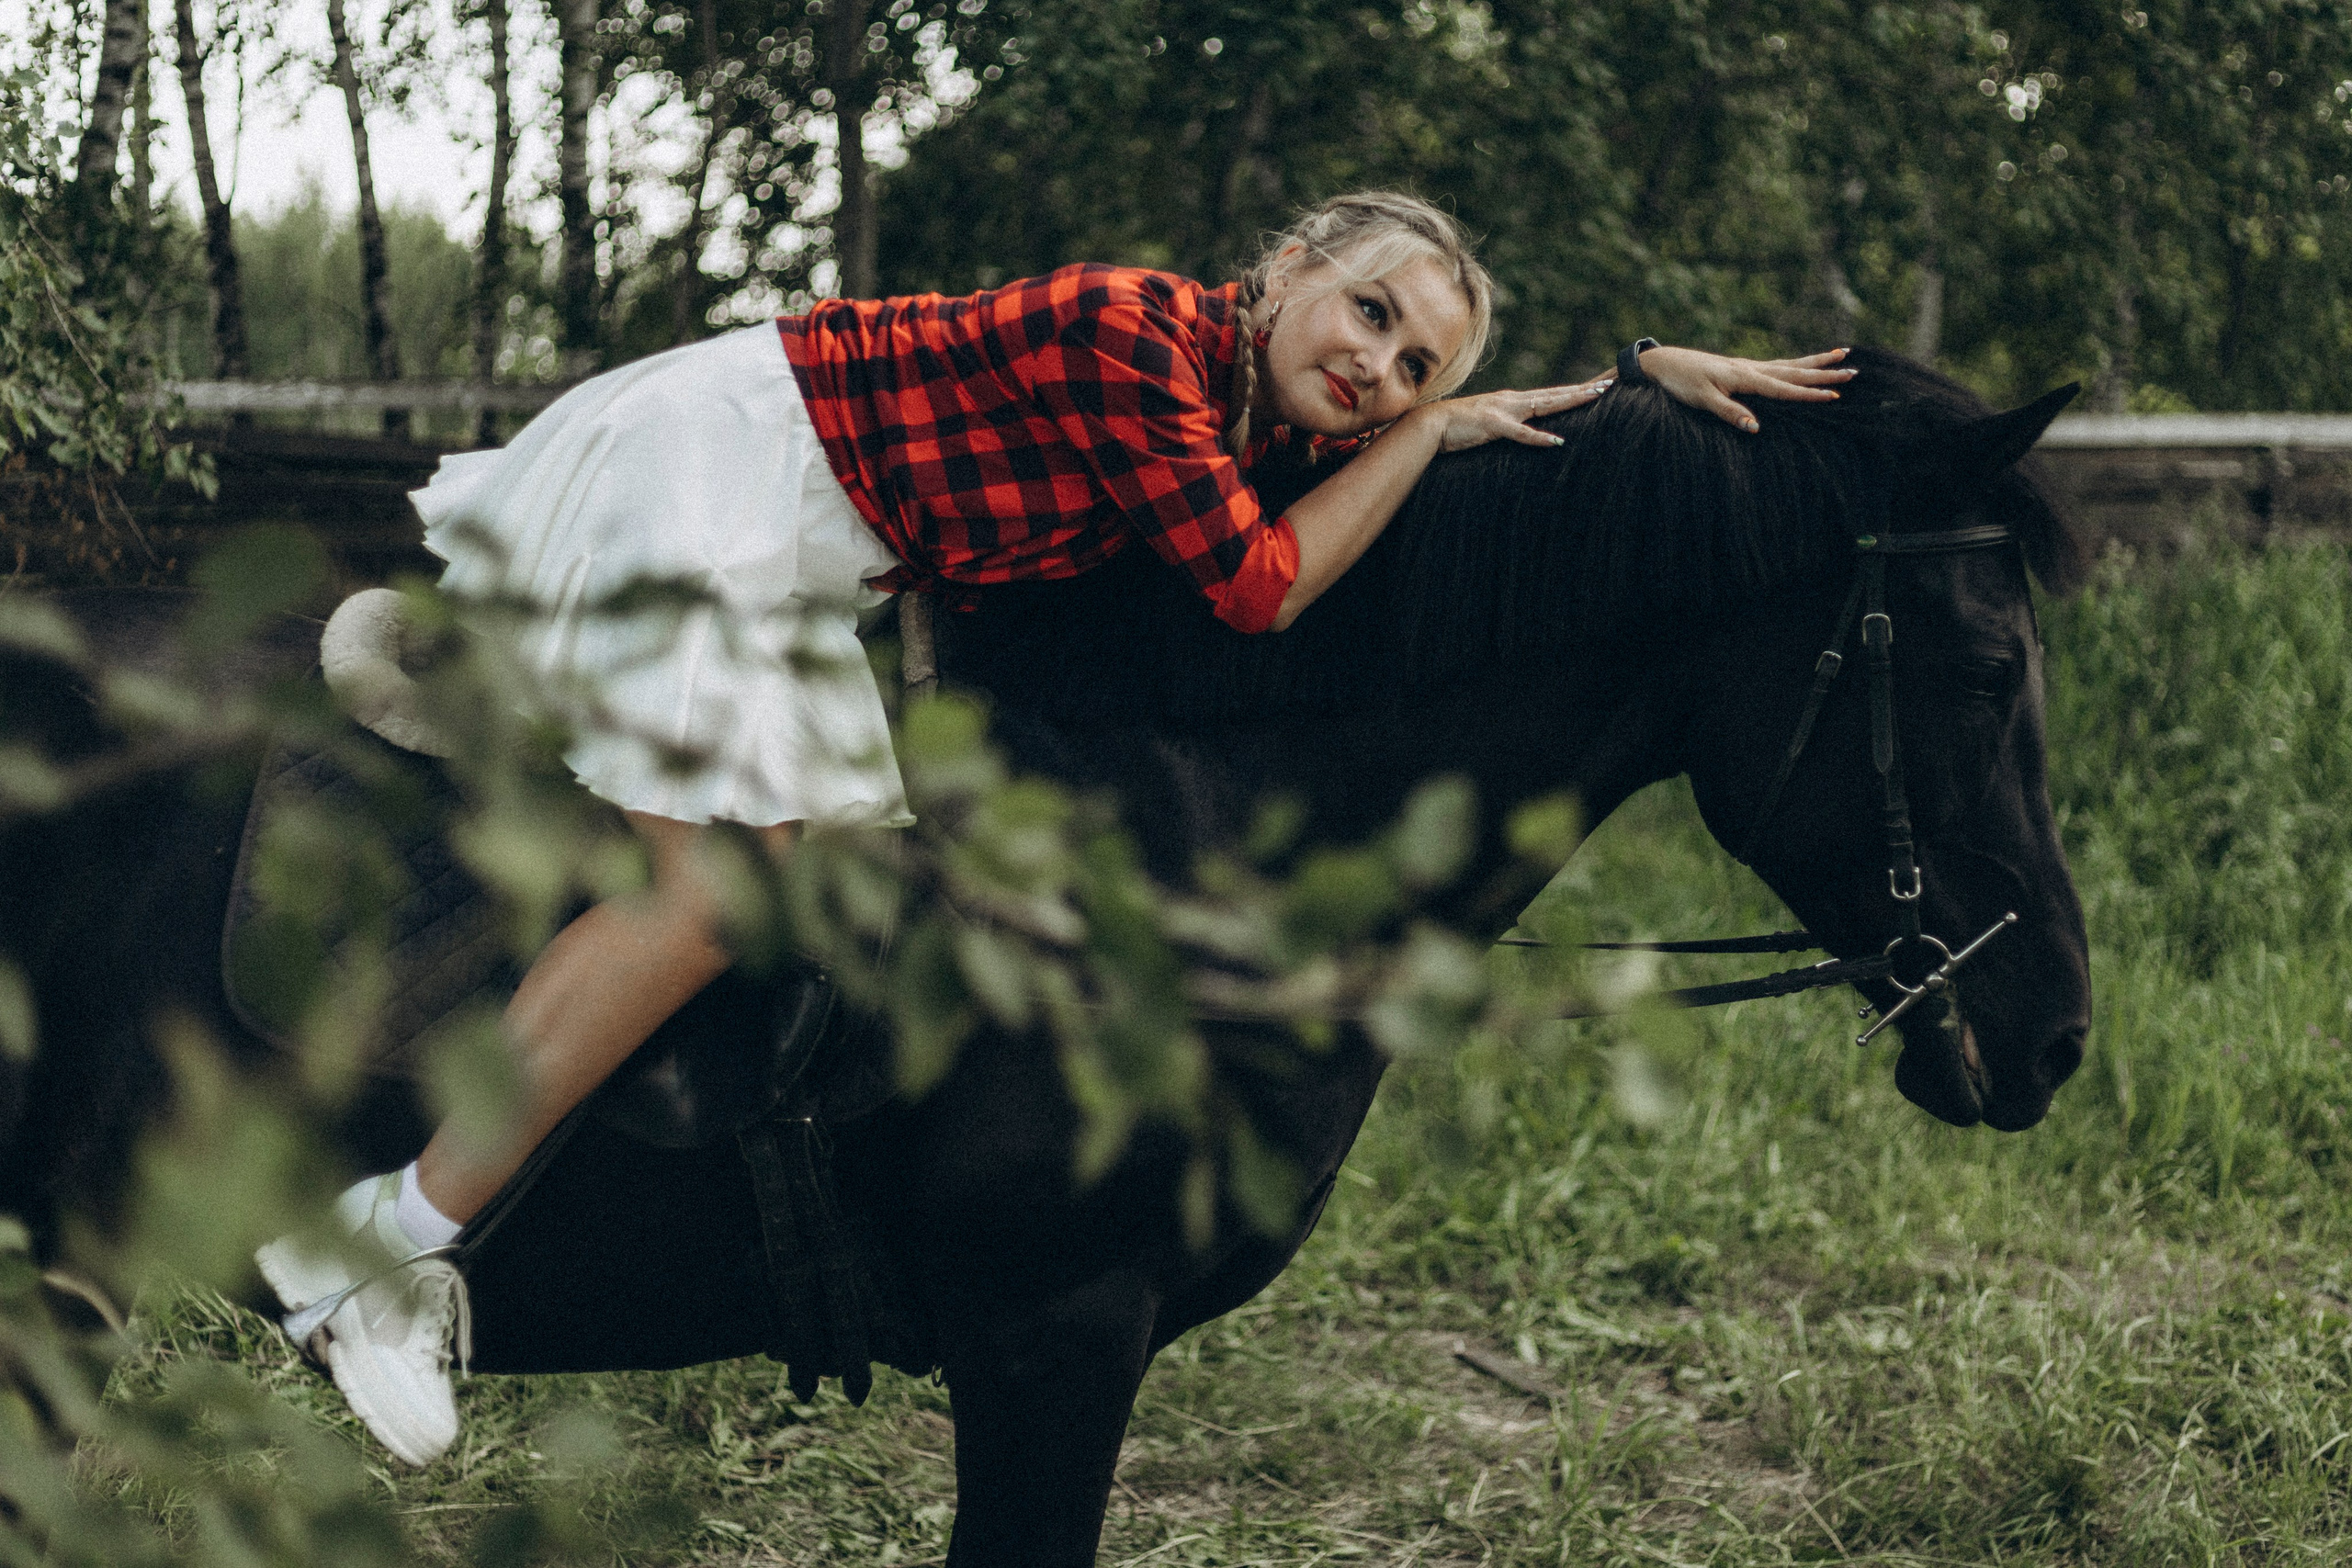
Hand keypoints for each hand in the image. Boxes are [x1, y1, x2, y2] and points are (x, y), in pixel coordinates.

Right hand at [1404, 377, 1616, 453]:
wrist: (1430, 424)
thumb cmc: (1458, 427)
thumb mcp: (1490, 424)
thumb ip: (1509, 425)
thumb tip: (1527, 431)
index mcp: (1513, 401)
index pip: (1551, 395)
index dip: (1575, 391)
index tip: (1598, 386)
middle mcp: (1512, 400)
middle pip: (1554, 394)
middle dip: (1582, 390)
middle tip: (1609, 384)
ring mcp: (1503, 411)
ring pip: (1544, 405)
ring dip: (1569, 401)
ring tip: (1593, 398)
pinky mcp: (1492, 426)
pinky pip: (1520, 433)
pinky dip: (1539, 437)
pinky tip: (1557, 440)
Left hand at [1637, 346, 1854, 432]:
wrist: (1663, 364)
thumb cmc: (1680, 383)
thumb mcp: (1702, 401)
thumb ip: (1730, 412)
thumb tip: (1757, 427)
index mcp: (1745, 377)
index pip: (1784, 388)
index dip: (1810, 395)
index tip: (1836, 396)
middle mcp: (1751, 368)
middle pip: (1794, 372)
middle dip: (1824, 374)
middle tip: (1853, 370)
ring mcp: (1747, 366)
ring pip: (1789, 365)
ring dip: (1815, 363)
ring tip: (1840, 354)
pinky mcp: (1741, 368)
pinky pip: (1776, 365)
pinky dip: (1794, 364)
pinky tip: (1802, 364)